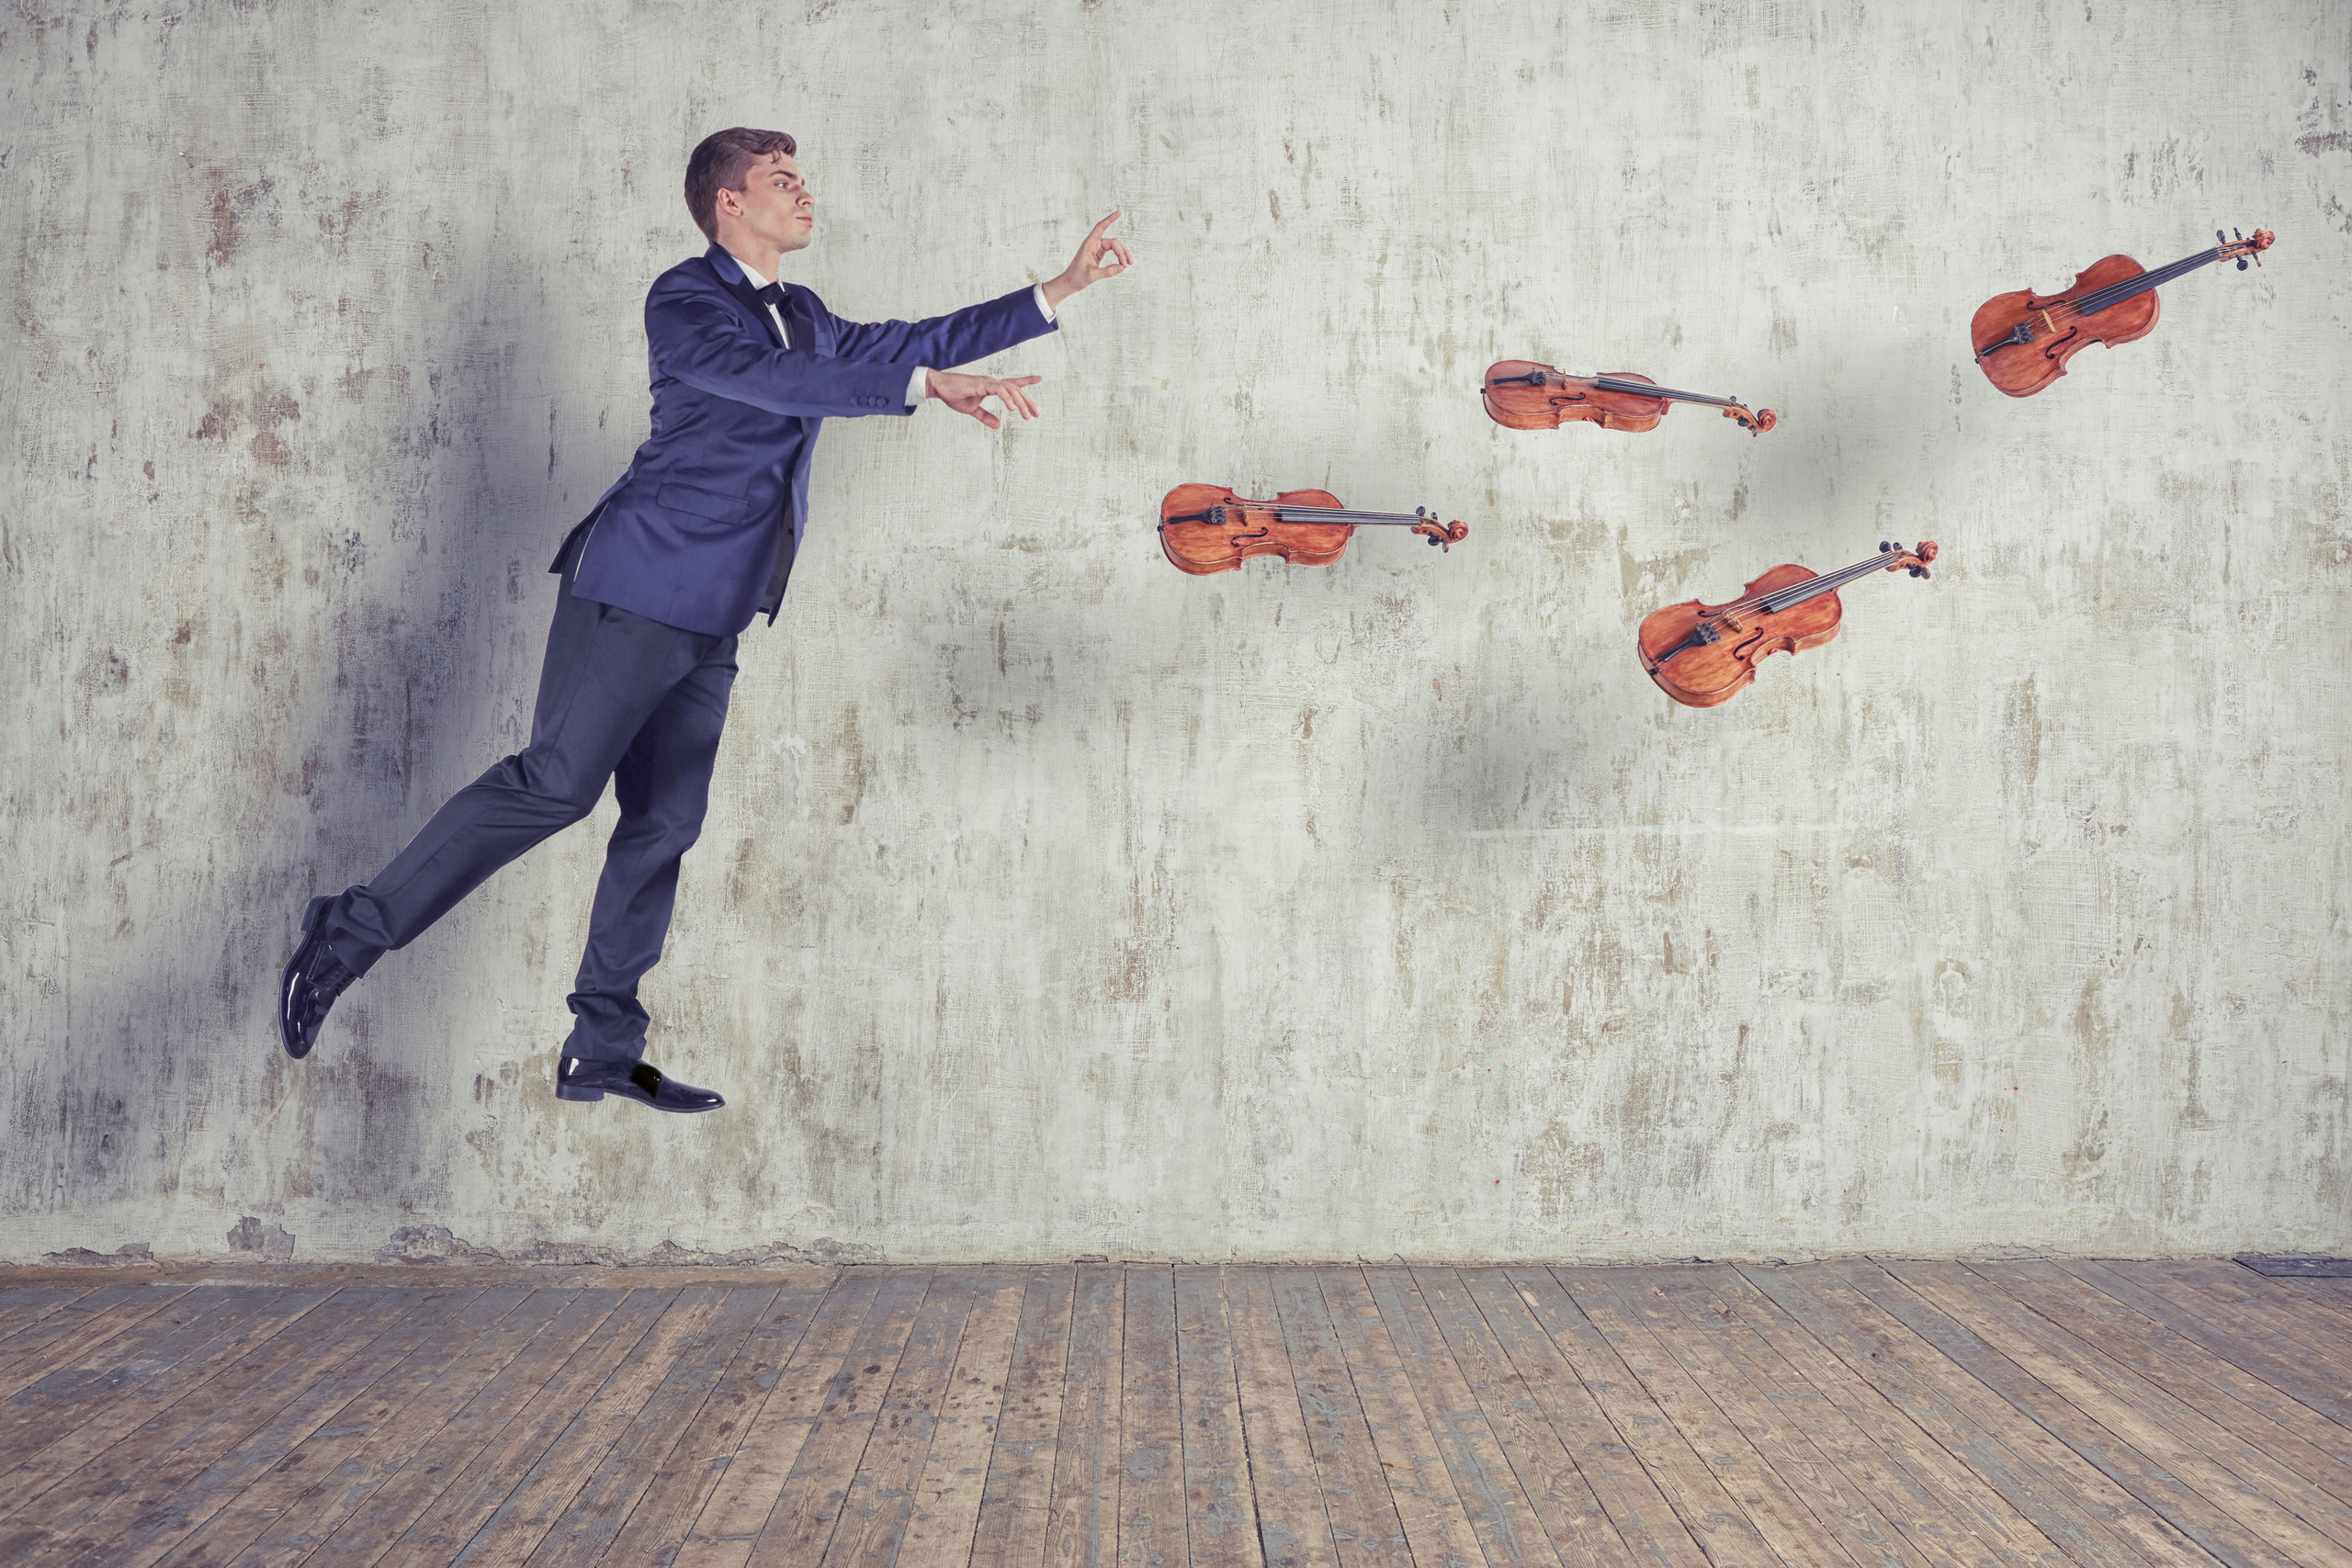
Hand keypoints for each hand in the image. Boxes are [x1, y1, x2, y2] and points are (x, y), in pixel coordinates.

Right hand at [925, 369, 1041, 428]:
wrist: (939, 388)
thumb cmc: (954, 396)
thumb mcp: (973, 410)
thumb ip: (986, 417)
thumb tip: (998, 425)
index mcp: (991, 387)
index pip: (1012, 383)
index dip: (1026, 381)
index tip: (1039, 378)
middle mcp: (992, 382)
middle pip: (1016, 389)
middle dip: (1028, 401)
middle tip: (1036, 414)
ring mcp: (988, 382)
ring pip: (1011, 389)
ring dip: (1020, 403)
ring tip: (1026, 416)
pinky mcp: (981, 384)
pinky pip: (998, 390)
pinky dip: (1007, 398)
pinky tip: (1012, 408)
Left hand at [1039, 211, 1132, 310]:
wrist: (1070, 283)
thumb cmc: (1076, 277)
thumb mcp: (1092, 275)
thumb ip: (1108, 271)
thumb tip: (1122, 267)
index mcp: (1089, 244)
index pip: (1100, 228)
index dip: (1109, 219)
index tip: (1119, 213)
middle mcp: (1093, 244)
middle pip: (1113, 242)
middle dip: (1121, 251)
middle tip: (1127, 264)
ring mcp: (1097, 250)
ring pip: (1114, 247)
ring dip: (1122, 254)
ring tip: (1128, 264)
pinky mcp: (1099, 255)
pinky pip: (1112, 253)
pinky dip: (1119, 258)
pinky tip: (1122, 265)